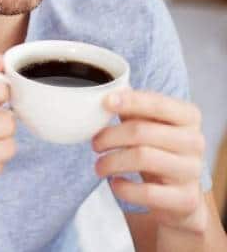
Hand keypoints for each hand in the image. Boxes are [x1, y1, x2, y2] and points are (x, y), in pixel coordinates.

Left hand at [93, 90, 207, 232]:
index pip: (157, 103)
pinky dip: (123, 187)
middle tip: (95, 144)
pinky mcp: (185, 198)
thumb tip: (111, 91)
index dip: (130, 101)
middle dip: (109, 137)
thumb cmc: (158, 151)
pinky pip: (146, 192)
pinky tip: (115, 183)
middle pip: (141, 131)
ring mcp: (192, 171)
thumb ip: (133, 108)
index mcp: (188, 117)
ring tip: (99, 166)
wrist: (178, 195)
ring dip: (110, 162)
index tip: (105, 102)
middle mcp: (195, 141)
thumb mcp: (150, 126)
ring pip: (141, 158)